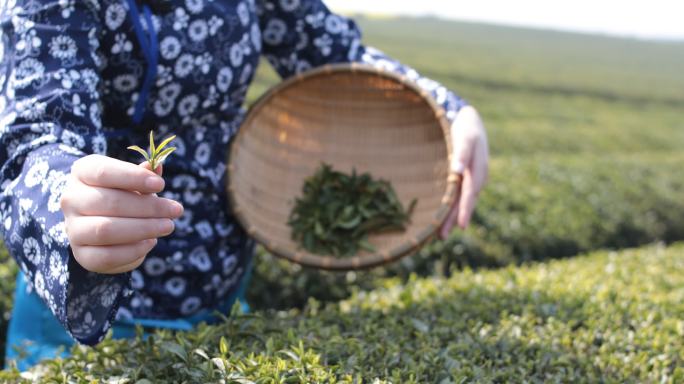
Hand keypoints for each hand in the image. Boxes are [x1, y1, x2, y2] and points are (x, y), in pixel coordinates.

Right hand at [60, 154, 183, 273]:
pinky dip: (134, 250)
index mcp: (82, 172)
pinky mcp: (82, 255)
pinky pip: (107, 256)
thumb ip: (145, 175)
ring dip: (144, 228)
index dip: (133, 177)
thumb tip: (157, 166)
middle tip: (176, 210)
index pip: (103, 172)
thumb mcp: (133, 181)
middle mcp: (71, 199)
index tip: (161, 185)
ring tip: (168, 226)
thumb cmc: (123, 195)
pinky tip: (151, 241)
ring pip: (106, 230)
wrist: (102, 226)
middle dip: (148, 207)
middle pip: (110, 202)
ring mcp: (73, 229)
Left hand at [439, 106, 488, 238]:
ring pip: (460, 201)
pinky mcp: (463, 178)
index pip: (470, 194)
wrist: (469, 120)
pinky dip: (451, 207)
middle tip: (442, 236)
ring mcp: (470, 179)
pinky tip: (443, 216)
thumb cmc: (466, 128)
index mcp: (478, 171)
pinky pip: (457, 196)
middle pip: (464, 202)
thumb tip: (457, 171)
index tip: (460, 225)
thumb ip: (462, 152)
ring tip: (441, 234)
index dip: (464, 210)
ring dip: (452, 217)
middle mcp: (475, 178)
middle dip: (454, 219)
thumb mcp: (465, 136)